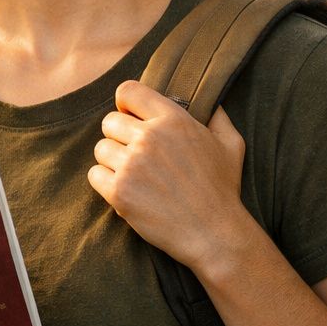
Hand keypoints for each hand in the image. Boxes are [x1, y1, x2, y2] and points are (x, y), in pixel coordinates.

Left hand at [87, 80, 248, 264]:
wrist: (214, 234)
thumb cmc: (222, 190)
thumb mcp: (231, 145)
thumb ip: (218, 116)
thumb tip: (210, 100)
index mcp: (173, 119)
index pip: (129, 91)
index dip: (126, 103)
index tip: (132, 117)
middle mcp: (149, 137)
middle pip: (109, 122)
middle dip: (118, 136)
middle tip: (134, 153)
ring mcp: (132, 165)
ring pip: (100, 149)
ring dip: (112, 161)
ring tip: (132, 175)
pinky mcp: (119, 192)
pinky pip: (94, 175)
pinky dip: (105, 183)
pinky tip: (125, 190)